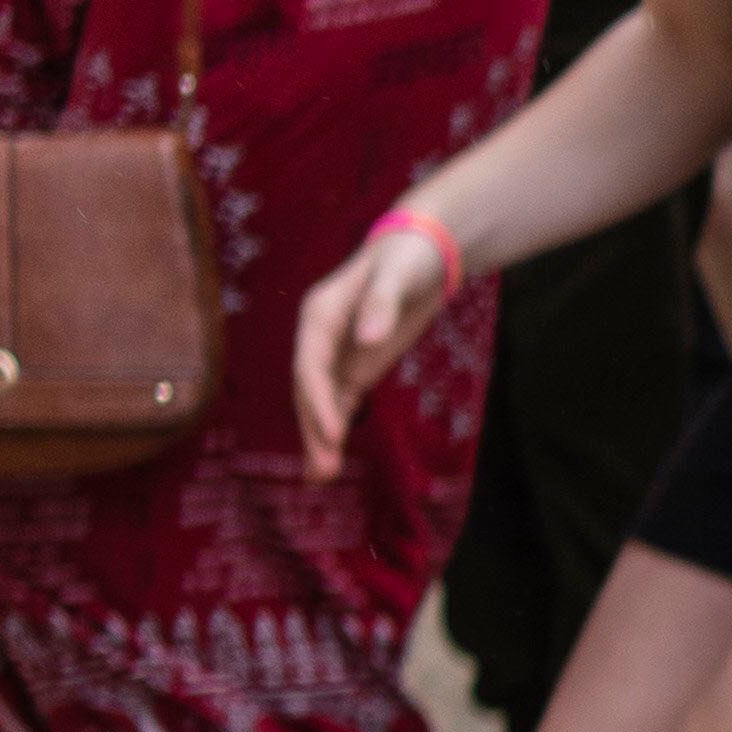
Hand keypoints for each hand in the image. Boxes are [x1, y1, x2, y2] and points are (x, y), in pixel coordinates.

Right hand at [286, 203, 470, 471]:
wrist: (421, 253)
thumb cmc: (406, 258)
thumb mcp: (396, 275)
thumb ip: (380, 305)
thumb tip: (367, 338)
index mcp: (319, 316)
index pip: (311, 366)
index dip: (318, 400)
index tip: (332, 432)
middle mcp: (319, 338)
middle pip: (311, 391)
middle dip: (315, 430)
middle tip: (324, 470)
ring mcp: (336, 354)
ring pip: (321, 402)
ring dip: (320, 437)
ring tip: (322, 477)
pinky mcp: (355, 366)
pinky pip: (341, 403)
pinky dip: (334, 429)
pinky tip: (329, 460)